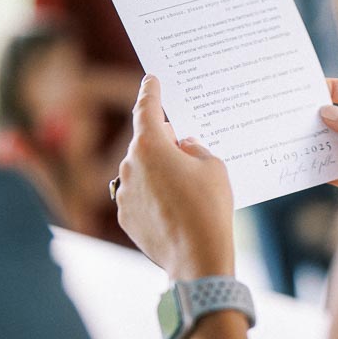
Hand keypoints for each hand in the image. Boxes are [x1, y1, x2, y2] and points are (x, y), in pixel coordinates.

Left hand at [116, 75, 234, 279]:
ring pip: (141, 172)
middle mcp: (130, 165)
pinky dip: (153, 197)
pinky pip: (138, 196)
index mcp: (151, 146)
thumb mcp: (213, 168)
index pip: (147, 108)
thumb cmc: (208, 208)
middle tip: (186, 151)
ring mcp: (124, 192)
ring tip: (186, 192)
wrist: (197, 258)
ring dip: (158, 173)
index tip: (151, 80)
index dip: (151, 92)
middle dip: (163, 144)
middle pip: (145, 144)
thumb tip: (183, 147)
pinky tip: (174, 211)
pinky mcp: (125, 216)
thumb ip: (196, 148)